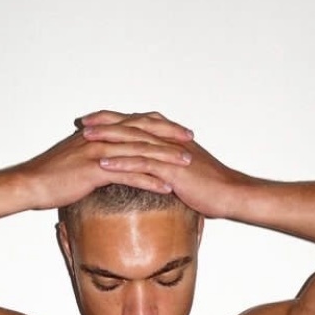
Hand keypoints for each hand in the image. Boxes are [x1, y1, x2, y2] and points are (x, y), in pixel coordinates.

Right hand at [18, 115, 192, 210]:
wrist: (30, 184)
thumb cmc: (50, 177)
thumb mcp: (75, 161)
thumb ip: (94, 158)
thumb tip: (107, 165)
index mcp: (99, 133)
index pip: (134, 125)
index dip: (157, 127)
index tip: (177, 131)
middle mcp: (101, 137)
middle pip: (142, 133)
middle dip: (168, 136)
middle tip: (190, 140)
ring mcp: (99, 152)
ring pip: (139, 152)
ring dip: (165, 158)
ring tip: (186, 164)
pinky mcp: (95, 170)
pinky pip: (129, 175)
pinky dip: (149, 180)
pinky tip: (166, 187)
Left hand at [79, 110, 249, 218]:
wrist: (231, 194)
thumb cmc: (212, 188)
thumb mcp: (186, 175)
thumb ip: (169, 170)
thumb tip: (157, 177)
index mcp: (170, 140)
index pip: (138, 124)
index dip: (115, 121)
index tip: (94, 121)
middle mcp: (168, 141)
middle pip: (132, 126)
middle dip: (106, 123)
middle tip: (83, 123)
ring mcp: (169, 154)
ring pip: (133, 141)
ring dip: (108, 139)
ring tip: (86, 139)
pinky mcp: (171, 170)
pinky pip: (142, 164)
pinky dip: (122, 162)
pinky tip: (104, 164)